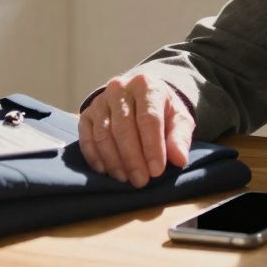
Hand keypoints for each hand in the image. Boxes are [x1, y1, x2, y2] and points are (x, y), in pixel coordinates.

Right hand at [77, 74, 195, 188]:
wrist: (141, 97)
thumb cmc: (162, 110)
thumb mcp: (179, 119)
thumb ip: (180, 138)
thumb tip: (179, 159)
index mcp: (146, 85)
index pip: (148, 118)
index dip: (152, 147)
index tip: (156, 171)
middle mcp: (119, 88)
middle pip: (123, 128)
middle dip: (132, 159)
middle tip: (141, 181)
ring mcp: (100, 101)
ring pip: (103, 134)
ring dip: (114, 161)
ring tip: (126, 179)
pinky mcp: (87, 114)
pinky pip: (86, 138)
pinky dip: (95, 157)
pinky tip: (106, 171)